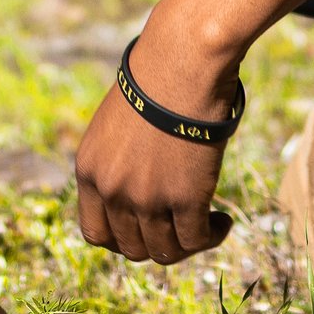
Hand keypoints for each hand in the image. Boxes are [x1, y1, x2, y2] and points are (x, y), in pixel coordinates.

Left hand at [74, 25, 239, 264]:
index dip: (121, 239)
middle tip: (181, 226)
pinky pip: (196, 239)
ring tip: (210, 224)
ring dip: (188, 244)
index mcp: (89, 171)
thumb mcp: (116, 127)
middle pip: (131, 248)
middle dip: (158, 243)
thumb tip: (138, 201)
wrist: (183, 62)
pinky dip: (213, 236)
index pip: (95, 234)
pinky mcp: (185, 199)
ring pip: (165, 251)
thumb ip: (117, 165)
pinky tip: (224, 221)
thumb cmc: (157, 83)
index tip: (145, 230)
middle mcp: (112, 190)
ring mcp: (147, 199)